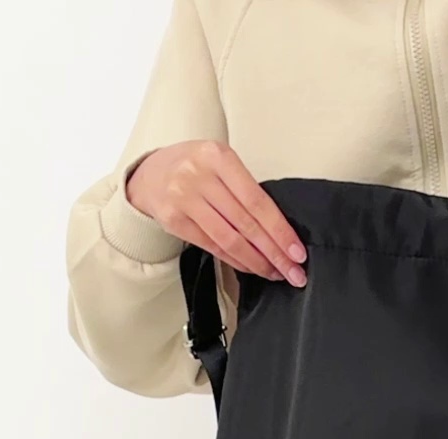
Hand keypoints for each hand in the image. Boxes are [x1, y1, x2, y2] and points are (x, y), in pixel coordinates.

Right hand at [126, 141, 306, 284]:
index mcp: (218, 157)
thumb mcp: (220, 163)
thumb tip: (281, 231)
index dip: (280, 230)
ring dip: (257, 261)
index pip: (258, 201)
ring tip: (275, 272)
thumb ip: (246, 189)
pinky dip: (236, 261)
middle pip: (246, 223)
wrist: (149, 173)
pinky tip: (252, 267)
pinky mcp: (174, 221)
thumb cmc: (193, 167)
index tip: (297, 252)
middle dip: (275, 252)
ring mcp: (183, 198)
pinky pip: (213, 247)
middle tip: (294, 272)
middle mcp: (199, 176)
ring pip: (230, 239)